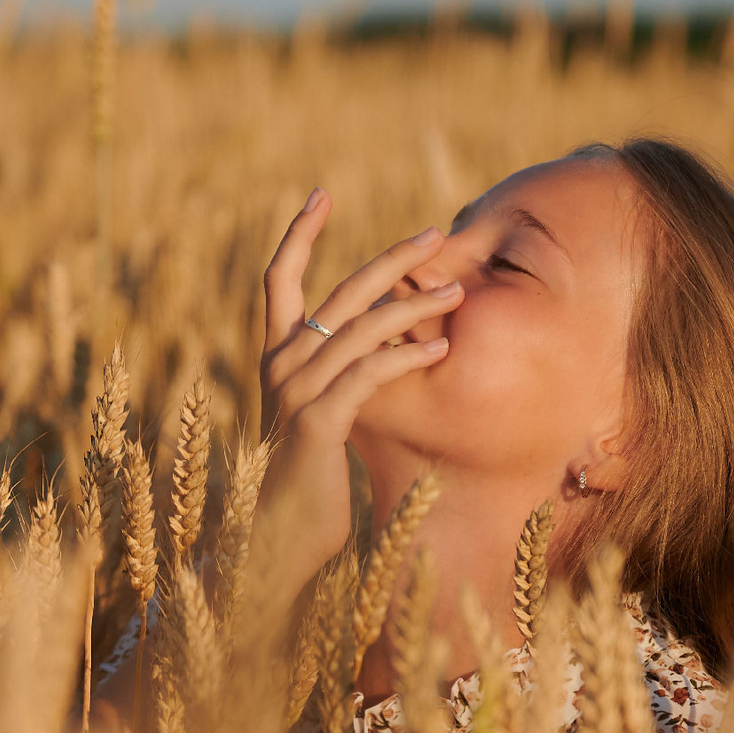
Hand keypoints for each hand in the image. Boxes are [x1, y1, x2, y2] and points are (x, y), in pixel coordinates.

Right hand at [252, 188, 460, 613]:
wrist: (282, 538)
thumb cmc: (311, 480)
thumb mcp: (323, 415)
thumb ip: (338, 376)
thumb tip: (381, 342)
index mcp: (276, 355)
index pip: (276, 278)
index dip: (298, 234)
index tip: (320, 194)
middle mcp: (280, 364)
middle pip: (338, 292)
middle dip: (391, 258)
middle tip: (436, 232)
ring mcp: (296, 391)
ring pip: (362, 328)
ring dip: (416, 306)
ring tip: (457, 290)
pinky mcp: (319, 421)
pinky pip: (369, 373)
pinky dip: (407, 355)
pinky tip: (442, 347)